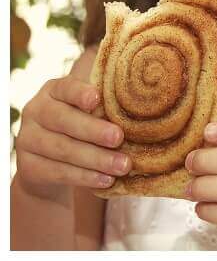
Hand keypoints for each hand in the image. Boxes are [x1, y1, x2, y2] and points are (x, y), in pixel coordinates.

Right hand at [14, 77, 129, 198]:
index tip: (97, 98)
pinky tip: (105, 180)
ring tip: (121, 166)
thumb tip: (139, 99)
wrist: (46, 161)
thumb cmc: (78, 125)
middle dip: (94, 131)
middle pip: (64, 120)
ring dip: (95, 159)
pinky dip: (84, 177)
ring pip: (62, 149)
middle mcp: (35, 111)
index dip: (80, 93)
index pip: (65, 87)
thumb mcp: (85, 109)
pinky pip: (58, 172)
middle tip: (119, 138)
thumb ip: (103, 103)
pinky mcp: (27, 166)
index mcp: (53, 90)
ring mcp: (26, 139)